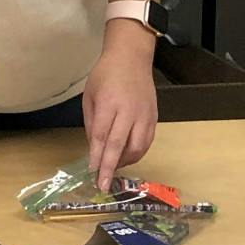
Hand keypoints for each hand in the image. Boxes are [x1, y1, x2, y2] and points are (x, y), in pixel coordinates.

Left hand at [85, 25, 158, 187]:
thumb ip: (92, 124)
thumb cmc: (105, 76)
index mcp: (110, 104)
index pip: (103, 137)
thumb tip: (94, 149)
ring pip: (138, 148)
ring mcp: (144, 116)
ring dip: (125, 162)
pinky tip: (126, 157)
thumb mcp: (90, 97)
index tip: (93, 174)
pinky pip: (147, 143)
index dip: (98, 158)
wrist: (131, 59)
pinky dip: (136, 154)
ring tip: (112, 169)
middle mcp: (129, 112)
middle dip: (111, 168)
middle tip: (103, 184)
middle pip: (120, 146)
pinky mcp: (154, 119)